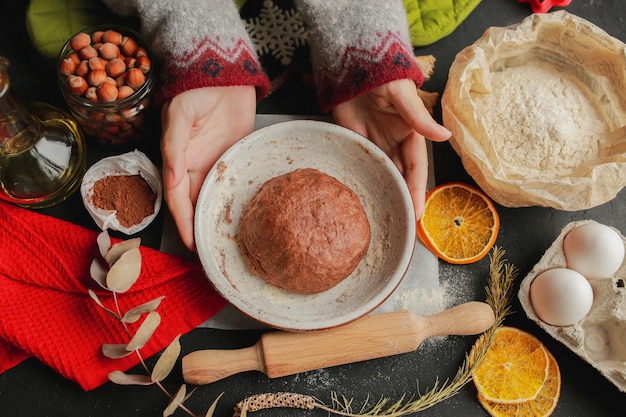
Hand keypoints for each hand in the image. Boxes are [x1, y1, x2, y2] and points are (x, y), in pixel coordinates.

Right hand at [161, 86, 256, 250]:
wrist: (225, 72)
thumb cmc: (196, 89)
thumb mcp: (180, 114)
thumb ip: (174, 145)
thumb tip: (172, 177)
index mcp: (178, 159)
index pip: (179, 198)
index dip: (183, 221)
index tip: (191, 243)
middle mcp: (196, 166)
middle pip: (196, 203)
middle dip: (201, 226)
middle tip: (213, 251)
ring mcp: (217, 163)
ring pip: (216, 196)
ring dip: (219, 216)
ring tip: (229, 240)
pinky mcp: (235, 157)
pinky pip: (235, 182)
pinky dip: (237, 198)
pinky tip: (247, 214)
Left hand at [331, 79, 450, 217]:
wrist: (351, 63)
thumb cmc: (382, 73)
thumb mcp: (401, 94)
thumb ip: (419, 118)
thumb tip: (446, 137)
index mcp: (411, 132)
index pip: (416, 166)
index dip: (418, 189)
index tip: (419, 213)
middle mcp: (395, 140)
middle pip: (401, 174)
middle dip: (403, 197)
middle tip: (402, 223)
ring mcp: (376, 141)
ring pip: (383, 172)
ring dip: (386, 192)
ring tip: (386, 216)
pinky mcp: (357, 140)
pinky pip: (363, 163)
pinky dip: (365, 179)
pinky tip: (364, 197)